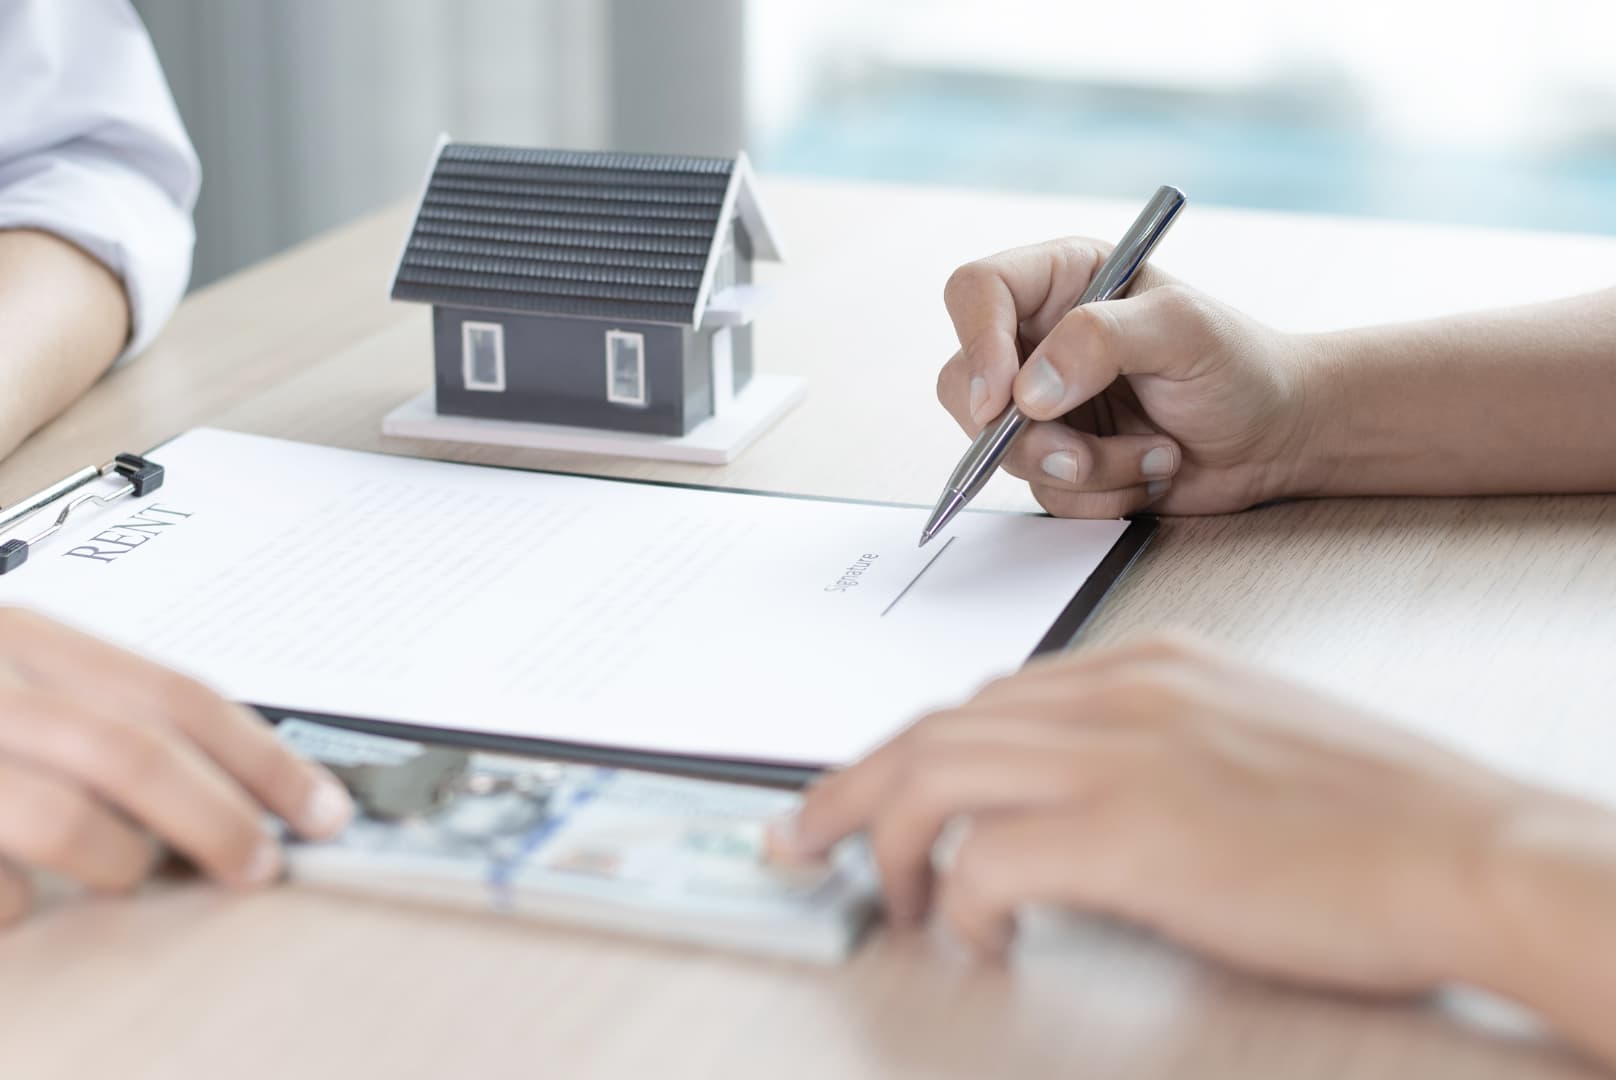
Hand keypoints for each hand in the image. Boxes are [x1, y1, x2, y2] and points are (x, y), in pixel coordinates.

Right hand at [0, 608, 351, 926]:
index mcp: (21, 636)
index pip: (174, 693)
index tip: (319, 806)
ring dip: (127, 866)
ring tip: (138, 879)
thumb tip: (220, 764)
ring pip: (63, 821)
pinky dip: (15, 905)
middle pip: (135, 757)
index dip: (261, 756)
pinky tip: (19, 900)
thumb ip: (91, 698)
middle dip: (223, 821)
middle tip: (262, 867)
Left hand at [787, 635, 1528, 995]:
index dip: (909, 750)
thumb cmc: (1379, 818)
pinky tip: (980, 938)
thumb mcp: (1247, 744)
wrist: (1473, 850)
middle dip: (852, 788)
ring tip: (888, 903)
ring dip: (888, 843)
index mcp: (1149, 666)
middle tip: (800, 838)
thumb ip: (1152, 749)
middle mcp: (1124, 694)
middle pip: (936, 726)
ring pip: (937, 774)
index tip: (863, 791)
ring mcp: (1126, 756)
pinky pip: (992, 859)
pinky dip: (964, 902)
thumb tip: (1070, 804)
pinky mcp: (1135, 834)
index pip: (987, 698)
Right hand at [939, 238, 1328, 516]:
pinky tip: (1148, 471)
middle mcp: (1038, 338)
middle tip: (1079, 456)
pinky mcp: (1056, 456)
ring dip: (1082, 467)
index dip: (977, 343)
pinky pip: (1041, 490)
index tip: (1003, 401)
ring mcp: (1041, 403)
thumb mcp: (1182, 330)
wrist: (1276, 437)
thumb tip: (1028, 390)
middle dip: (1022, 434)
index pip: (976, 293)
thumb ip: (1101, 341)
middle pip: (965, 383)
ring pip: (1001, 448)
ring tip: (1152, 454)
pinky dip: (1098, 494)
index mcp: (1061, 281)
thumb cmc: (1239, 364)